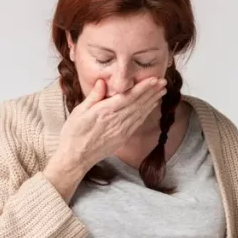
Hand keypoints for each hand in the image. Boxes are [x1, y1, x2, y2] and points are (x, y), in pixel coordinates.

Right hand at [44, 78, 165, 194]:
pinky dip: (146, 112)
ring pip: (140, 112)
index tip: (154, 79)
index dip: (143, 88)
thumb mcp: (79, 111)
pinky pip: (138, 122)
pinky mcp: (123, 137)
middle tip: (163, 81)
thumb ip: (94, 96)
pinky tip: (152, 105)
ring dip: (152, 100)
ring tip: (162, 90)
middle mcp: (116, 121)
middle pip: (138, 103)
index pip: (128, 97)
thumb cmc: (73, 133)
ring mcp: (121, 130)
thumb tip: (102, 81)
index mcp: (104, 112)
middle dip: (152, 91)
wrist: (76, 157)